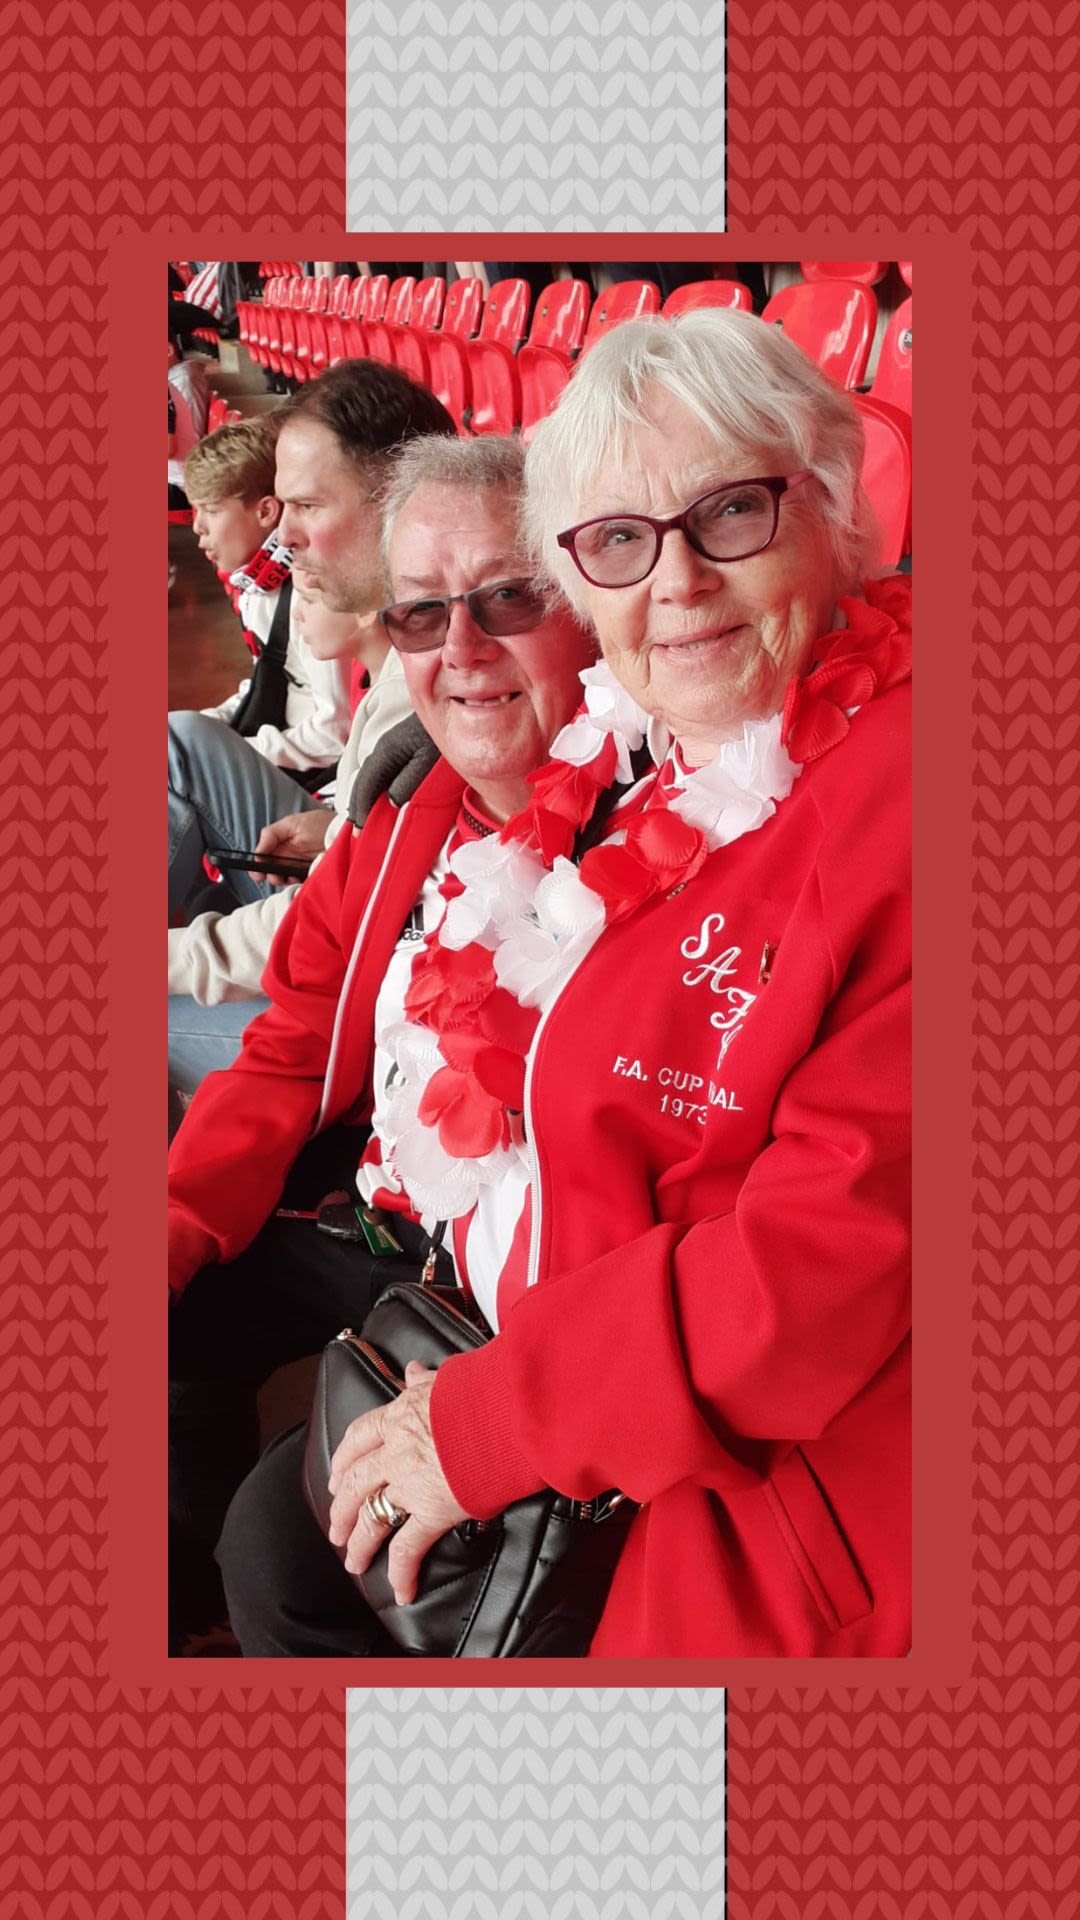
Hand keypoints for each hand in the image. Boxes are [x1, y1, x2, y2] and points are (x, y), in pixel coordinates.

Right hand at [251, 808, 330, 883]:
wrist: (344, 832)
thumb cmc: (321, 823)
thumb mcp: (292, 823)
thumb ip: (271, 834)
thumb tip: (258, 851)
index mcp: (281, 842)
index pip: (263, 857)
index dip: (258, 866)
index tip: (258, 873)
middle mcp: (288, 855)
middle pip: (271, 871)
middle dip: (271, 876)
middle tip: (275, 877)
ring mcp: (299, 866)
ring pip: (283, 879)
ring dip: (282, 881)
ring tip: (287, 878)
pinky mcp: (310, 874)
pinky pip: (298, 883)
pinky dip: (296, 884)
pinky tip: (299, 879)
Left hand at [327, 1360, 470, 1603]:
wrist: (506, 1410)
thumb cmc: (483, 1391)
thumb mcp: (447, 1378)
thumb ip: (425, 1380)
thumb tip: (412, 1369)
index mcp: (399, 1416)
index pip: (358, 1438)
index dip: (343, 1459)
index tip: (338, 1475)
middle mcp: (396, 1451)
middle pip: (356, 1483)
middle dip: (342, 1508)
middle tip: (337, 1527)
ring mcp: (410, 1483)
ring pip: (371, 1517)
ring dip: (359, 1542)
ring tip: (353, 1561)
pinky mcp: (432, 1510)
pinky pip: (407, 1547)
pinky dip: (401, 1572)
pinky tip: (400, 1590)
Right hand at [347, 715, 439, 827]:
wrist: (458, 707)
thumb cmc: (444, 736)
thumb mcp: (427, 763)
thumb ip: (407, 783)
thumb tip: (391, 803)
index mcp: (386, 751)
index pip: (366, 785)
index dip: (362, 809)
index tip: (360, 830)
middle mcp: (383, 747)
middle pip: (363, 780)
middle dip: (357, 805)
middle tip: (356, 829)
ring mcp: (391, 745)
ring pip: (370, 775)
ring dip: (364, 796)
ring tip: (362, 816)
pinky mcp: (401, 746)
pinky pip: (380, 771)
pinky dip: (374, 787)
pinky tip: (379, 796)